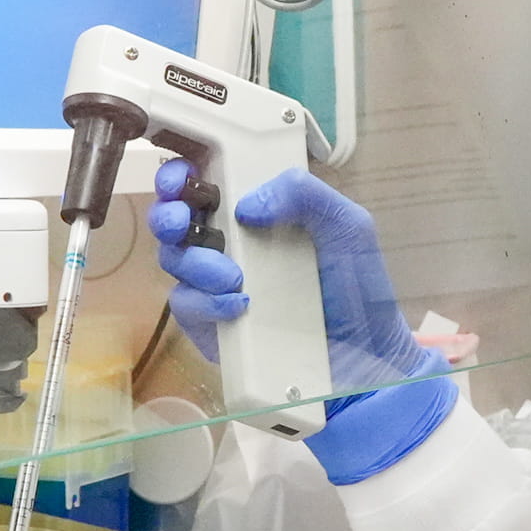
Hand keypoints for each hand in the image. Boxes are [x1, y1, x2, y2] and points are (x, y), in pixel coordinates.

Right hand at [151, 166, 424, 380]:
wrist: (363, 356)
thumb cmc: (356, 286)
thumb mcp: (346, 226)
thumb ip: (305, 194)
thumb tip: (247, 204)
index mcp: (257, 211)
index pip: (206, 180)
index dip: (182, 173)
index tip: (181, 176)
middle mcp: (229, 244)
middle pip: (174, 218)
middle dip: (168, 214)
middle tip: (181, 221)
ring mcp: (215, 285)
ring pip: (175, 260)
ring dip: (195, 262)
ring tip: (234, 276)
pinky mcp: (210, 324)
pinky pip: (187, 305)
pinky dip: (208, 302)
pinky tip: (239, 305)